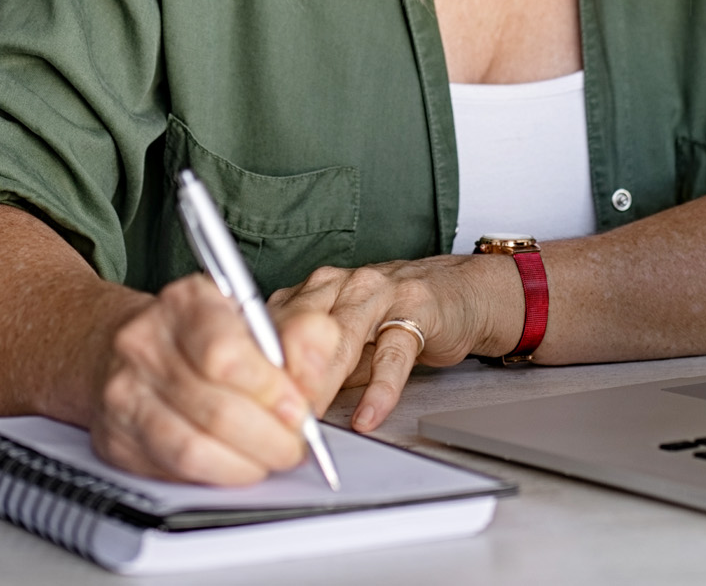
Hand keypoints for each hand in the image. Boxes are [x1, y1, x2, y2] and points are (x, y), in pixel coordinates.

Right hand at [86, 273, 342, 484]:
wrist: (129, 346)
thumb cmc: (204, 332)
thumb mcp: (257, 316)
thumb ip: (300, 336)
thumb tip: (316, 374)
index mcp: (186, 302)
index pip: (225, 354)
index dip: (270, 391)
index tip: (300, 409)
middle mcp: (145, 344)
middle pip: (214, 409)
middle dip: (269, 437)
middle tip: (295, 444)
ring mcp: (124, 393)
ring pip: (191, 448)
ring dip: (245, 463)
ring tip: (271, 457)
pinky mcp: (116, 438)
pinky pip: (172, 471)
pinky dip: (215, 476)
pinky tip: (238, 465)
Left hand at [269, 253, 521, 431]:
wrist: (458, 292)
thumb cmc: (394, 319)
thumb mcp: (343, 344)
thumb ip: (309, 369)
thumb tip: (271, 413)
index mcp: (313, 291)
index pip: (272, 327)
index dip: (257, 369)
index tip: (246, 408)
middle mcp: (342, 284)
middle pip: (300, 328)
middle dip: (284, 378)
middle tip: (273, 420)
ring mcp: (380, 292)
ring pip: (341, 336)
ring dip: (323, 381)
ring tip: (311, 419)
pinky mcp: (418, 309)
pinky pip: (394, 352)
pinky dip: (380, 389)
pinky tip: (369, 414)